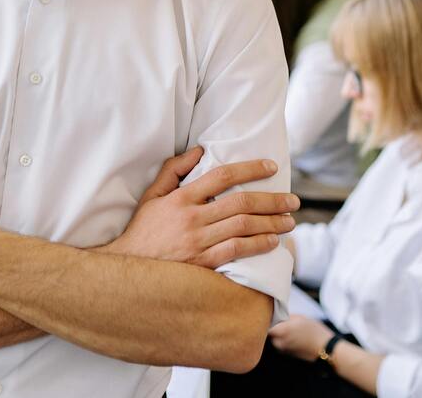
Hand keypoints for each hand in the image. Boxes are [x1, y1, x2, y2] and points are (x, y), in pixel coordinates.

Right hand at [107, 146, 298, 267]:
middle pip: (241, 203)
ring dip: (271, 223)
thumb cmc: (142, 230)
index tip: (271, 168)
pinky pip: (237, 252)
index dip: (250, 169)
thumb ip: (174, 170)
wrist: (128, 270)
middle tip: (293, 200)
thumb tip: (199, 151)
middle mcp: (192, 218)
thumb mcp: (152, 195)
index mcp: (181, 198)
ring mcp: (198, 242)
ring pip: (243, 227)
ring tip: (289, 221)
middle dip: (272, 200)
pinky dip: (257, 246)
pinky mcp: (202, 264)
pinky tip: (272, 242)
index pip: (222, 176)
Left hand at [269, 314, 331, 361]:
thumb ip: (286, 316)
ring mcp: (283, 350)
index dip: (265, 319)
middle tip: (277, 318)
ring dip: (277, 333)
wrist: (325, 348)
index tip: (268, 313)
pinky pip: (280, 344)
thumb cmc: (314, 331)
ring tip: (286, 326)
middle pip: (268, 333)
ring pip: (274, 339)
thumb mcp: (300, 318)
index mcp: (282, 331)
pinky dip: (282, 339)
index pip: (265, 326)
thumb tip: (277, 314)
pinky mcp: (288, 354)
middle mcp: (280, 342)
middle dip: (271, 326)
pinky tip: (292, 334)